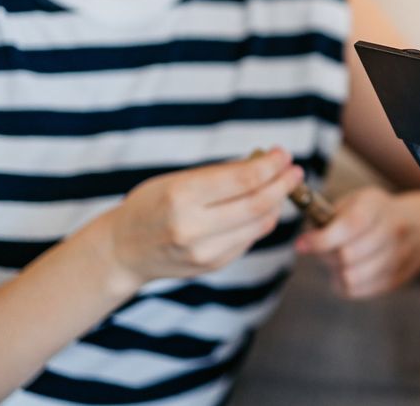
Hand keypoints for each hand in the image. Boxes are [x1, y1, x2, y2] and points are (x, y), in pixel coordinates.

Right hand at [91, 148, 302, 292]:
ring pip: (258, 224)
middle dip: (283, 184)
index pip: (242, 180)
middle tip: (295, 171)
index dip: (270, 166)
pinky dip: (261, 221)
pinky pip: (249, 239)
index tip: (284, 154)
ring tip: (283, 186)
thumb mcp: (177, 180)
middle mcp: (193, 227)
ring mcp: (204, 252)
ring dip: (276, 203)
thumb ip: (219, 175)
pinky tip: (263, 208)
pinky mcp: (213, 265)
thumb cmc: (151, 205)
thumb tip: (264, 163)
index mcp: (181, 197)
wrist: (123, 250)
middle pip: (257, 204)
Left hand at [294, 187, 419, 298]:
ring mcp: (397, 258)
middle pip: (346, 256)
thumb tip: (306, 240)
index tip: (301, 244)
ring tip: (335, 261)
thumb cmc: (378, 212)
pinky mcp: (396, 280)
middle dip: (325, 256)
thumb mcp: (357, 200)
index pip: (348, 227)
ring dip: (335, 272)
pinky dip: (344, 283)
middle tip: (320, 250)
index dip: (320, 240)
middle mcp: (392, 231)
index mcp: (377, 207)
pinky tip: (346, 271)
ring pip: (351, 277)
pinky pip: (358, 290)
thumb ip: (331, 216)